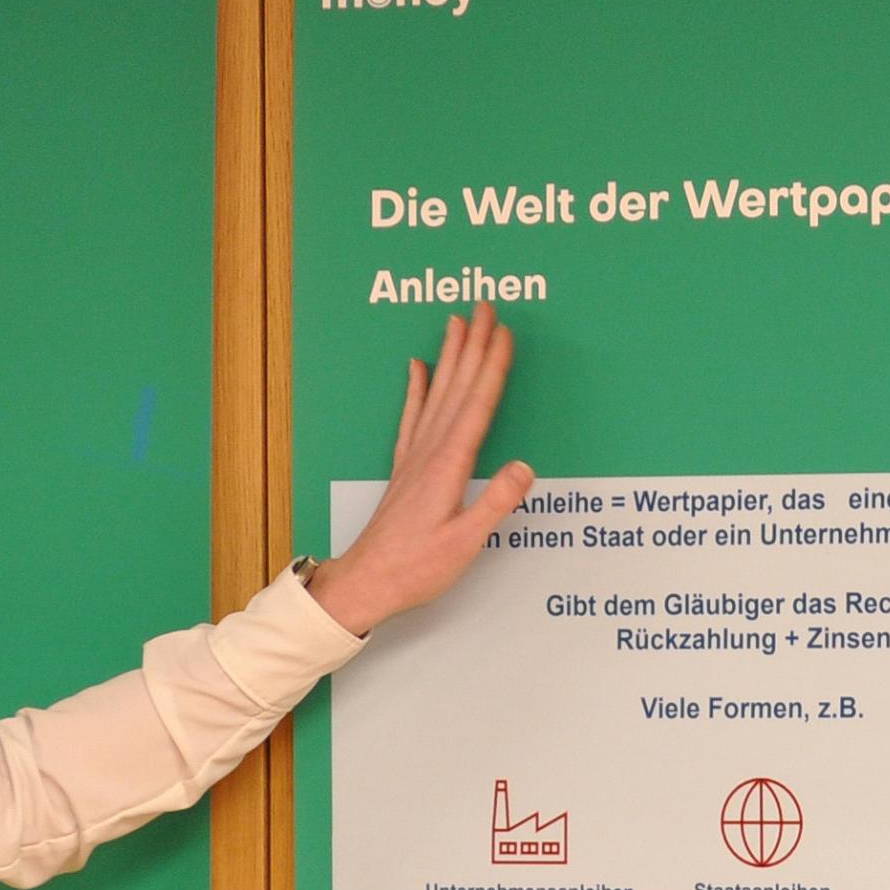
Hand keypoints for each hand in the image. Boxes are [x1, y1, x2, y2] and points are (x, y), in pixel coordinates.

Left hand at [305, 310, 532, 633]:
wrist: (366, 582)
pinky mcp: (405, 468)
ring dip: (449, 356)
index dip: (492, 367)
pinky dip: (417, 388)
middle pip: (457, 388)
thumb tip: (524, 467)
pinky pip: (412, 416)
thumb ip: (494, 503)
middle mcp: (429, 453)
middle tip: (483, 307)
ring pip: (436, 394)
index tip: (503, 332)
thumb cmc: (415, 568)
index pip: (477, 406)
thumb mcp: (464, 543)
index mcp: (448, 467)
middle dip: (472, 345)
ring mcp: (414, 458)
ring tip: (456, 323)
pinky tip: (418, 369)